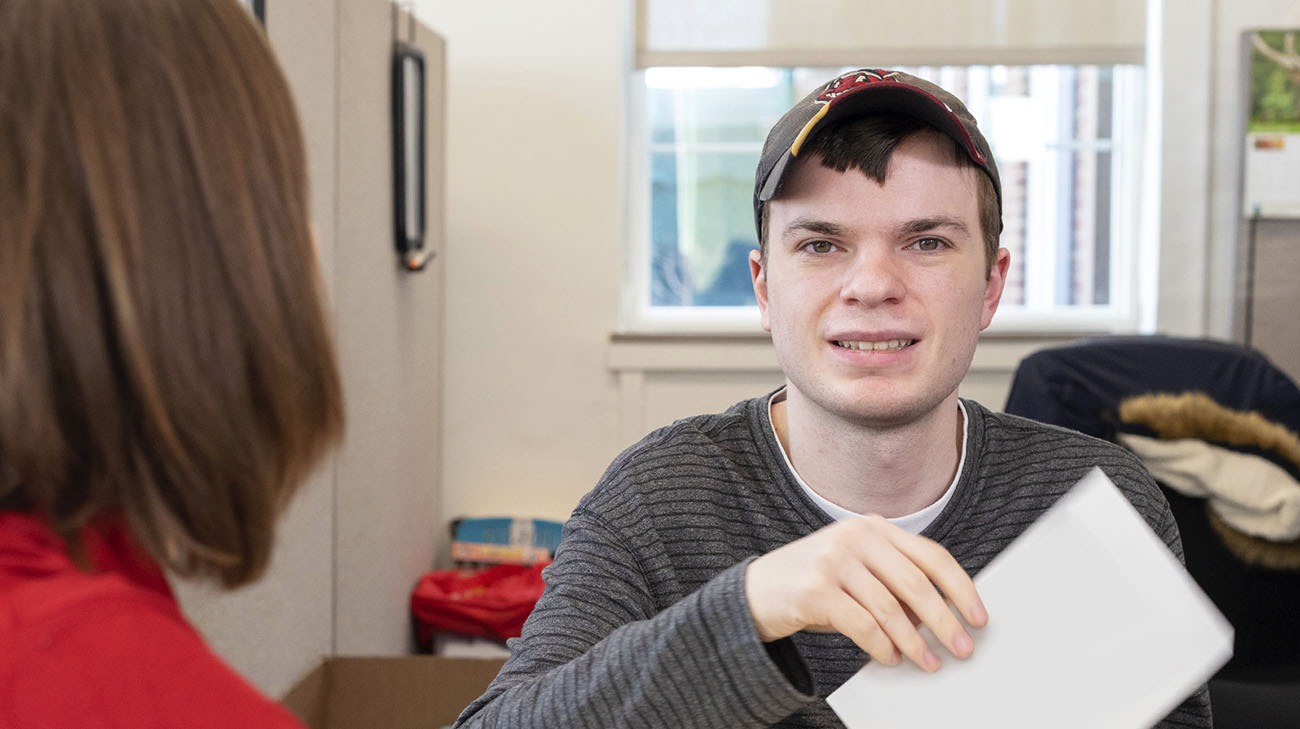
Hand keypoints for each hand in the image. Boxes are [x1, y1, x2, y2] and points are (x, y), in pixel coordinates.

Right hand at [744, 515, 987, 671]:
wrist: (758, 590)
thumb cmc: (816, 583)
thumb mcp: (857, 570)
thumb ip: (893, 581)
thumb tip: (941, 616)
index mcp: (873, 527)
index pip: (931, 555)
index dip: (961, 588)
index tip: (978, 617)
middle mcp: (855, 536)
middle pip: (916, 583)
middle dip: (945, 622)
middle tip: (961, 648)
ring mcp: (834, 560)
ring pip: (891, 609)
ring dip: (914, 642)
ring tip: (927, 662)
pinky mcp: (815, 588)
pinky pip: (863, 625)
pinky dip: (882, 647)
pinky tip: (889, 658)